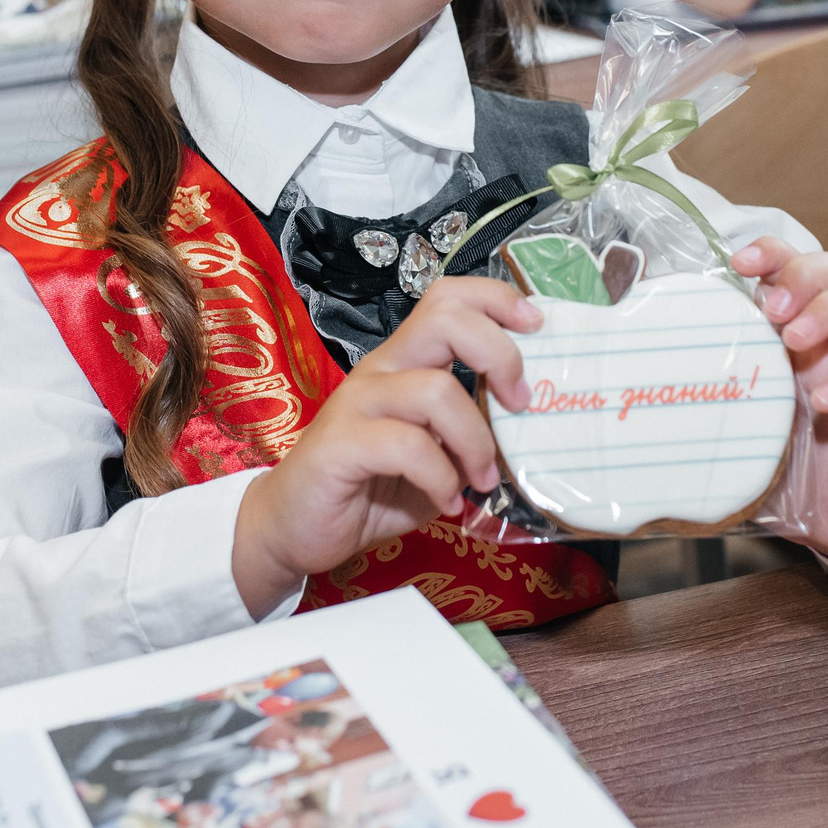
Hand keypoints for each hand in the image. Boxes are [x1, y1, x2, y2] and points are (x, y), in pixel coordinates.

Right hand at [230, 277, 540, 618]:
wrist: (292, 528)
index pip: (447, 299)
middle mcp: (380, 370)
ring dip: (476, 441)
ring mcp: (357, 403)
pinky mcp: (340, 444)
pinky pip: (409, 446)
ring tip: (482, 480)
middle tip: (519, 404)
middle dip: (499, 355)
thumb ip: (467, 433)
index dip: (495, 300)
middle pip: (445, 319)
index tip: (535, 326)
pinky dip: (442, 478)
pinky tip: (446, 502)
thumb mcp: (433, 456)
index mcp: (404, 363)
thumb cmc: (367, 489)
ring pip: (437, 390)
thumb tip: (524, 426)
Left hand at [730, 238, 827, 575]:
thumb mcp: (734, 431)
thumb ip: (698, 408)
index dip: (772, 252)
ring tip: (794, 341)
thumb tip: (623, 403)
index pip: (792, 267)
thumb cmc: (783, 471)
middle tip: (772, 308)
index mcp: (791, 335)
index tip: (739, 263)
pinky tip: (822, 399)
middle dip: (805, 273)